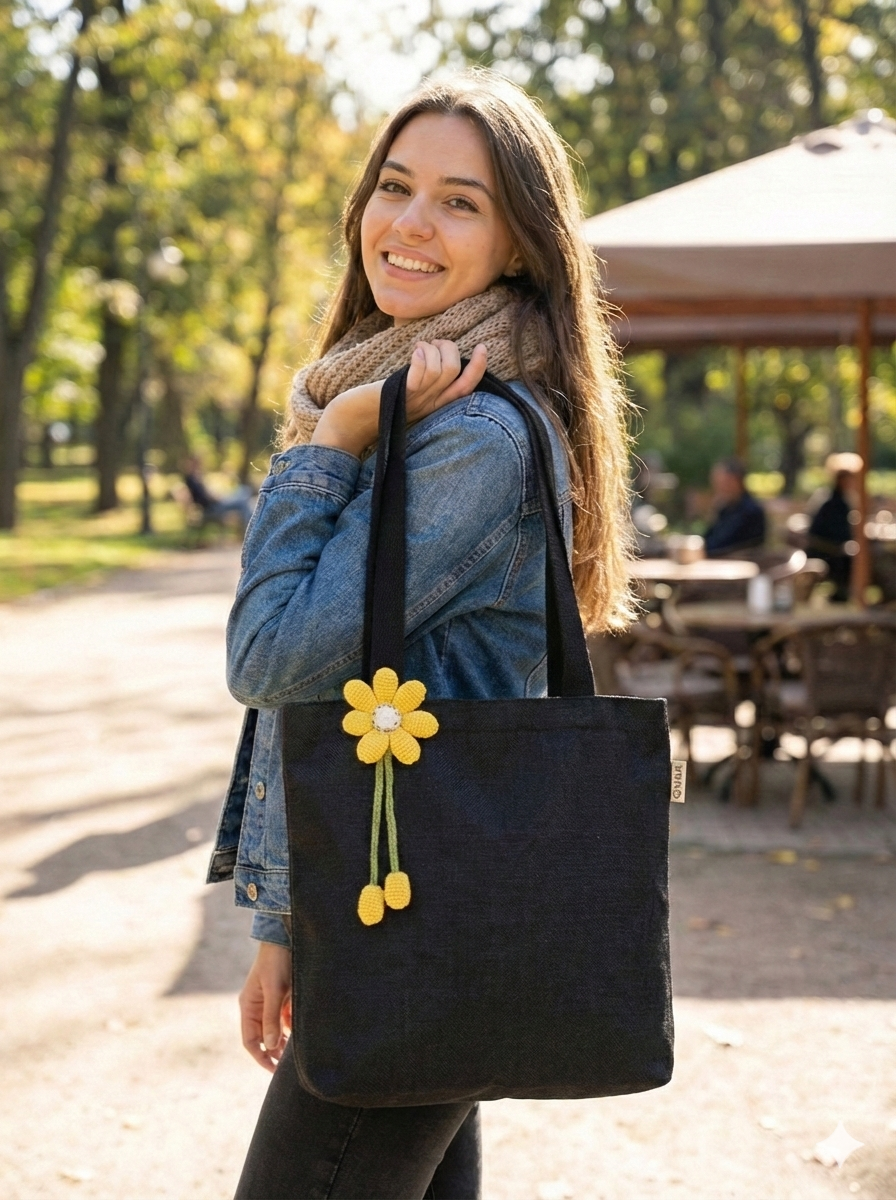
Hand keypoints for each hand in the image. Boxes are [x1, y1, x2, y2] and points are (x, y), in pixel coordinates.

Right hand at [239, 941, 291, 1071]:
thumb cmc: (276, 961)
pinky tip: (300, 1032)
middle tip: (289, 1065)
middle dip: (274, 1051)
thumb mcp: (275, 990)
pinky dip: (291, 1026)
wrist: (285, 935)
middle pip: (263, 1038)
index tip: (274, 1071)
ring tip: (296, 1051)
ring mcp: (269, 1002)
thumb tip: (269, 1045)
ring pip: (275, 1029)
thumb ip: (271, 1017)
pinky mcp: (282, 995)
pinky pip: (284, 1018)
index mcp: (248, 1007)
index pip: (250, 1041)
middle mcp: (257, 1007)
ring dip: (284, 1039)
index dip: (261, 1057)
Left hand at [310, 340, 487, 457]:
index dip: (479, 368)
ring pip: (442, 369)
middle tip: (432, 345)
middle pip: (456, 372)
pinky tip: (415, 352)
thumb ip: (422, 379)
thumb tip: (435, 354)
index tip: (483, 347)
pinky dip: (423, 356)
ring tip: (419, 348)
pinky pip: (422, 375)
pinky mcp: (401, 394)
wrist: (349, 423)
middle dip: (449, 348)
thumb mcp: (405, 391)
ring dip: (433, 348)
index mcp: (434, 405)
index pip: (466, 389)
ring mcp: (416, 400)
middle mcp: (429, 404)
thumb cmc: (375, 403)